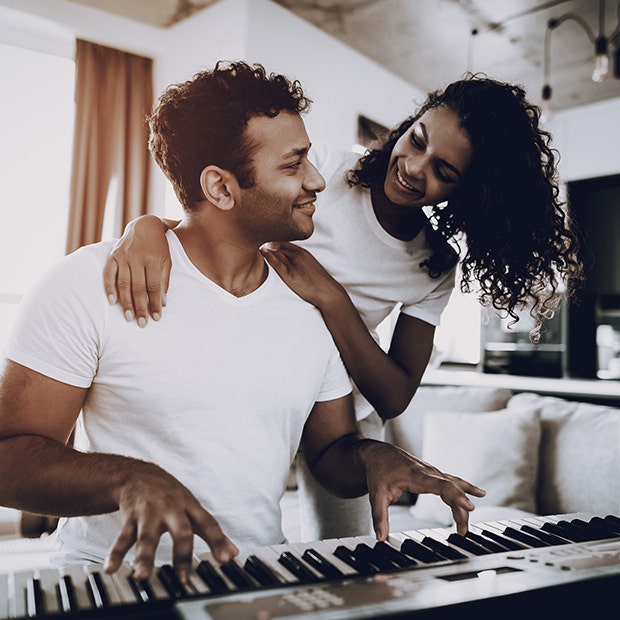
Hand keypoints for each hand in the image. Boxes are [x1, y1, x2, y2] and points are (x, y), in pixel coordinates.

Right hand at [103, 215, 171, 326]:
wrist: (145, 226)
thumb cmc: (159, 247)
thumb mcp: (167, 261)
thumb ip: (164, 281)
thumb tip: (162, 303)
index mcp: (153, 260)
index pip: (154, 287)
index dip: (155, 304)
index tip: (156, 318)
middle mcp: (137, 258)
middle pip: (138, 288)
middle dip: (140, 307)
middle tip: (142, 323)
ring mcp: (124, 257)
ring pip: (123, 284)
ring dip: (126, 302)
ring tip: (129, 317)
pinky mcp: (113, 256)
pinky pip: (108, 274)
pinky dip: (109, 288)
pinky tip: (112, 301)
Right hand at [104, 462, 237, 581]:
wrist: (139, 474)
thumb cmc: (171, 495)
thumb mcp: (193, 508)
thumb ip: (212, 532)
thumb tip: (233, 553)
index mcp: (190, 506)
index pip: (208, 524)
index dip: (218, 541)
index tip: (226, 559)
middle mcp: (172, 508)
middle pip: (180, 530)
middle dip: (182, 554)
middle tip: (183, 577)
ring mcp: (150, 513)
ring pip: (147, 536)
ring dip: (144, 556)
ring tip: (142, 576)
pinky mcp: (130, 517)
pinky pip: (123, 537)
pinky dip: (116, 554)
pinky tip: (111, 568)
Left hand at [261, 242, 344, 308]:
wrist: (327, 292)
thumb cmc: (319, 281)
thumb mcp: (310, 265)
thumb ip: (299, 260)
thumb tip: (287, 260)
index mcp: (303, 252)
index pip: (284, 241)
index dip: (272, 240)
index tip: (262, 237)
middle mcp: (298, 255)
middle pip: (278, 244)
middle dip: (267, 240)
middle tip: (254, 237)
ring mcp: (294, 264)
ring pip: (276, 252)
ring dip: (266, 247)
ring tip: (253, 243)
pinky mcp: (290, 275)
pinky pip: (277, 263)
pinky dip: (268, 256)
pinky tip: (262, 252)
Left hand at [361, 441, 485, 537]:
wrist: (378, 453)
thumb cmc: (378, 471)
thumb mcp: (376, 495)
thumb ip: (379, 517)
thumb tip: (381, 537)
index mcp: (416, 476)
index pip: (441, 485)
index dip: (456, 496)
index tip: (469, 507)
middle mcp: (428, 472)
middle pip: (452, 489)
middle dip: (461, 509)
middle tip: (463, 532)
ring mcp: (432, 472)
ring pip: (455, 485)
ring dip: (463, 503)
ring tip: (467, 525)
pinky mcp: (433, 474)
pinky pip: (453, 481)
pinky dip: (466, 488)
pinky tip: (479, 493)